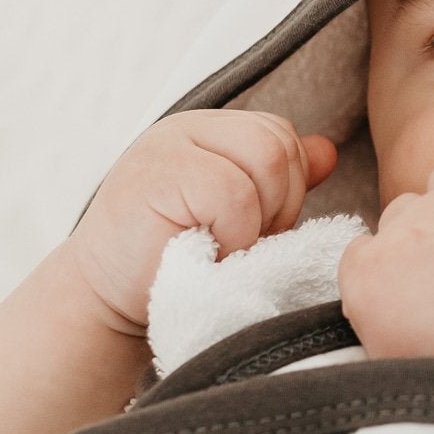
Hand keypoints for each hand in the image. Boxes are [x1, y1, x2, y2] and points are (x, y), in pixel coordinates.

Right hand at [68, 110, 337, 334]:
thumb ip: (280, 182)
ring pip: (267, 162)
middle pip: (280, 146)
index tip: (253, 231)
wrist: (105, 304)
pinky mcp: (158, 174)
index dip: (285, 191)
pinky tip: (203, 251)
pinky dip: (233, 234)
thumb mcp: (239, 217)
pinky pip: (235, 194)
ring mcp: (169, 145)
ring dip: (254, 221)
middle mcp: (188, 129)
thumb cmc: (173, 263)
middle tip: (236, 242)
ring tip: (219, 245)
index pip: (281, 137)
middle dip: (277, 205)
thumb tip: (327, 151)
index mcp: (209, 133)